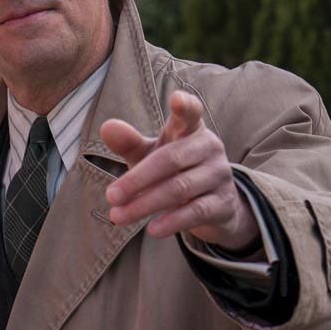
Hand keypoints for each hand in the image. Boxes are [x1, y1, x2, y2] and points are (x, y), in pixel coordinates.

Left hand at [100, 90, 257, 249]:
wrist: (213, 205)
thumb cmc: (174, 171)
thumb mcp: (150, 155)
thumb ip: (129, 143)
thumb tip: (107, 127)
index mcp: (190, 130)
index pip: (190, 113)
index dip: (185, 106)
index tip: (176, 99)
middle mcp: (209, 148)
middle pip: (171, 159)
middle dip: (138, 179)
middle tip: (110, 196)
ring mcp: (219, 175)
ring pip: (180, 188)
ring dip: (145, 204)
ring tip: (117, 217)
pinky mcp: (224, 203)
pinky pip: (196, 212)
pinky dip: (172, 222)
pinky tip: (152, 230)